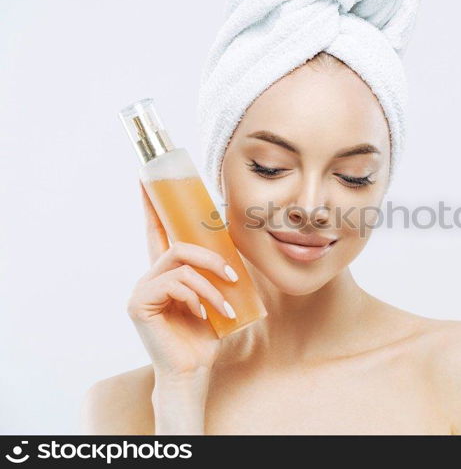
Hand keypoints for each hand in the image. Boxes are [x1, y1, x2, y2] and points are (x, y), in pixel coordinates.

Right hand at [127, 181, 237, 377]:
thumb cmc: (207, 334)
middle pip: (176, 244)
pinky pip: (175, 283)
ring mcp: (142, 289)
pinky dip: (198, 298)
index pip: (158, 230)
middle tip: (233, 276)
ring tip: (226, 306)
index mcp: (167, 272)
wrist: (194, 370)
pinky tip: (204, 317)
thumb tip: (232, 243)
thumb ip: (216, 270)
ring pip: (180, 264)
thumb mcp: (217, 294)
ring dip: (211, 285)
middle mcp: (150, 276)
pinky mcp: (140, 303)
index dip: (152, 204)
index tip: (146, 177)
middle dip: (210, 256)